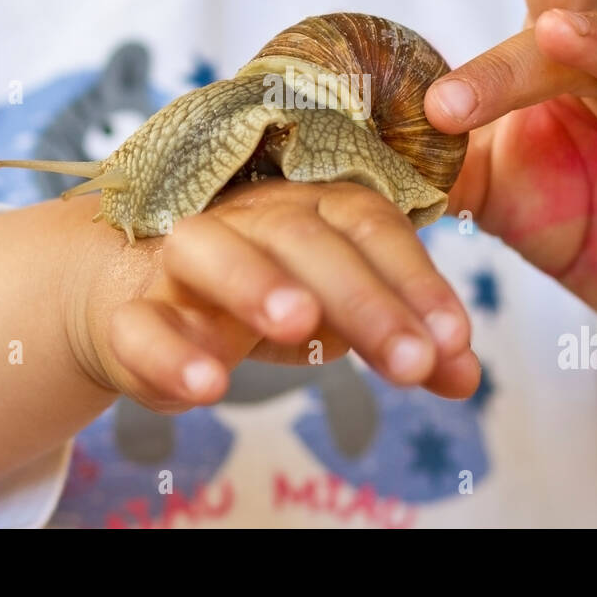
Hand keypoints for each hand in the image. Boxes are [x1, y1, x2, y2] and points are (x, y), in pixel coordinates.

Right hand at [70, 178, 480, 413]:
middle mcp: (245, 220)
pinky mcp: (129, 312)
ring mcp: (180, 261)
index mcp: (307, 208)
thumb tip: (466, 377)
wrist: (142, 298)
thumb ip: (402, 341)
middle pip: (301, 236)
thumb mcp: (339, 318)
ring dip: (255, 283)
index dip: (414, 278)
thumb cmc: (262, 299)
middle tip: (411, 360)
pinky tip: (206, 387)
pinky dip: (170, 354)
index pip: (368, 222)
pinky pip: (140, 325)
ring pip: (208, 250)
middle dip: (361, 296)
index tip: (454, 340)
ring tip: (301, 325)